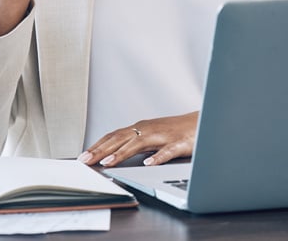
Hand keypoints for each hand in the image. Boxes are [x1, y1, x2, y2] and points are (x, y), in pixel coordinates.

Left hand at [78, 112, 198, 166]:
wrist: (204, 123)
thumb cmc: (175, 132)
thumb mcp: (151, 137)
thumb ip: (133, 144)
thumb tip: (111, 155)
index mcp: (140, 128)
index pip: (113, 136)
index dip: (97, 146)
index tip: (83, 156)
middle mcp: (148, 130)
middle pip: (120, 139)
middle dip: (101, 150)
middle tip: (86, 160)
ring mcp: (163, 136)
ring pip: (139, 144)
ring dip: (122, 153)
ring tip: (108, 162)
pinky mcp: (179, 144)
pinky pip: (167, 151)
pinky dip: (157, 157)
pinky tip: (148, 163)